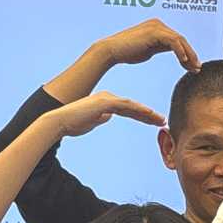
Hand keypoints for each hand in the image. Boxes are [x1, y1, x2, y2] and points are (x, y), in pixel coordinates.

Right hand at [47, 92, 165, 137]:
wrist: (59, 122)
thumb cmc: (72, 124)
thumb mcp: (90, 122)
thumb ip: (99, 118)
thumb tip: (108, 117)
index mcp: (105, 102)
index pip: (128, 110)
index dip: (142, 116)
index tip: (154, 122)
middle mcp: (107, 98)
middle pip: (133, 107)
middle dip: (149, 115)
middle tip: (163, 121)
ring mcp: (107, 99)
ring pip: (132, 106)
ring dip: (148, 114)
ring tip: (161, 120)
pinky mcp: (105, 103)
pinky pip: (126, 106)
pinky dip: (139, 110)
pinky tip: (150, 114)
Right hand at [102, 19, 200, 71]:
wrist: (112, 51)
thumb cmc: (128, 53)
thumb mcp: (149, 50)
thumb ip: (162, 47)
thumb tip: (176, 53)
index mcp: (157, 27)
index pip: (178, 40)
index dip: (188, 54)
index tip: (193, 67)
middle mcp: (158, 24)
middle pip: (181, 39)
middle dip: (191, 55)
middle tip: (197, 69)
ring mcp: (156, 26)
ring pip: (179, 40)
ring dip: (189, 55)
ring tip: (193, 68)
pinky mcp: (154, 32)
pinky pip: (173, 41)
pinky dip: (180, 51)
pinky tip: (183, 62)